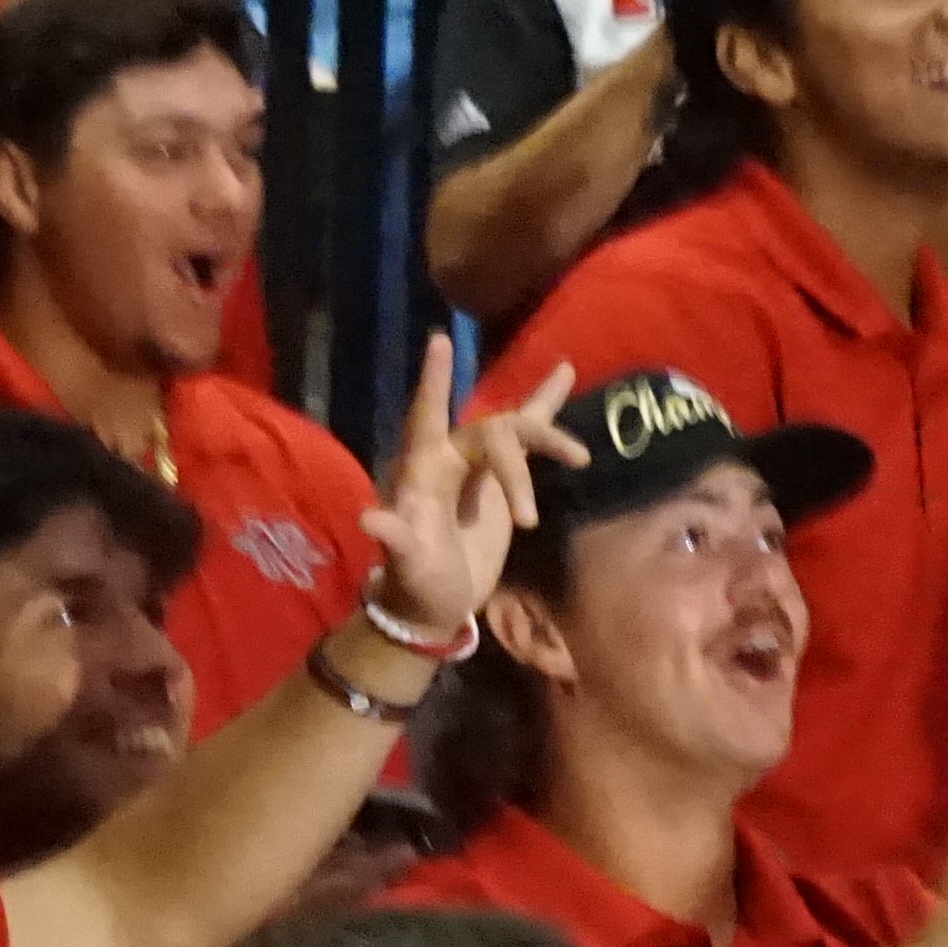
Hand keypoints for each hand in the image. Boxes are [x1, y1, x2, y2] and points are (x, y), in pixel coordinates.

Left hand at [357, 339, 586, 641]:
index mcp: (422, 470)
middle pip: (492, 434)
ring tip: (579, 456)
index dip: (435, 383)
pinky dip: (547, 407)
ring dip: (548, 438)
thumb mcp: (406, 565)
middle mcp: (450, 456)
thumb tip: (368, 519)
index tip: (440, 341)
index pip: (428, 418)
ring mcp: (479, 464)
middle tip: (527, 518)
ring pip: (516, 428)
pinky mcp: (504, 477)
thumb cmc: (415, 584)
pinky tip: (565, 372)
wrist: (436, 605)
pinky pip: (528, 435)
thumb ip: (394, 540)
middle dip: (515, 468)